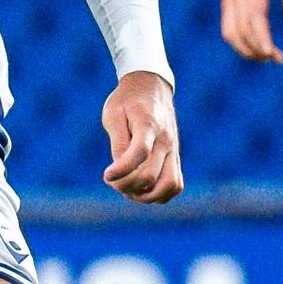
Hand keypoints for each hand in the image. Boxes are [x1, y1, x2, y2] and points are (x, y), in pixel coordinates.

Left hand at [101, 70, 183, 205]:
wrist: (151, 86)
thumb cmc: (127, 100)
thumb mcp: (113, 113)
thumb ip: (118, 141)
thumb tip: (119, 170)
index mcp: (148, 125)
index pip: (139, 153)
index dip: (121, 170)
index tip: (106, 176)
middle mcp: (165, 140)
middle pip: (150, 175)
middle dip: (127, 186)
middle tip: (113, 181)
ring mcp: (173, 150)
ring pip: (170, 185)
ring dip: (147, 196)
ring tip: (129, 192)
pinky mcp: (176, 157)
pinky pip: (176, 184)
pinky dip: (161, 194)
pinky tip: (142, 190)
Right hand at [219, 0, 282, 63]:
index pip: (254, 17)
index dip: (261, 38)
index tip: (272, 54)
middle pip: (241, 30)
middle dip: (258, 49)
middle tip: (278, 59)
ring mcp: (230, 0)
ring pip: (230, 34)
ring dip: (247, 50)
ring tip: (268, 57)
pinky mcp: (228, 4)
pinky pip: (229, 30)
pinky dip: (240, 43)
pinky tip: (257, 48)